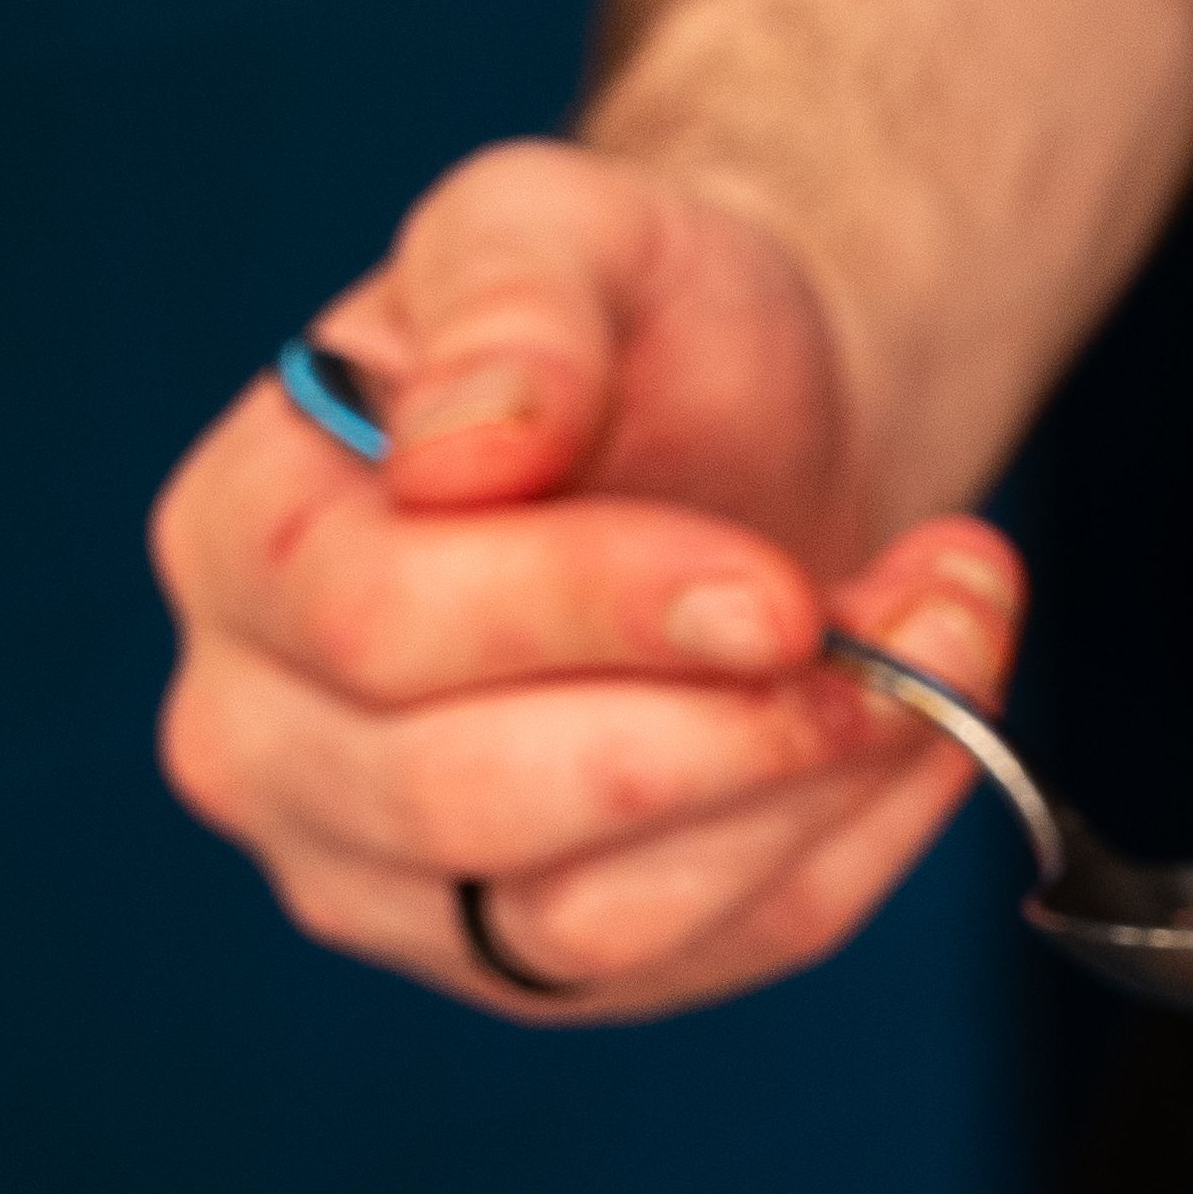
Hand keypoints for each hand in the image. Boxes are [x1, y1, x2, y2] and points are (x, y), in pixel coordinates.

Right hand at [153, 138, 1025, 1017]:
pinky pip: (700, 958)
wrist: (726, 432)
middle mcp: (262, 740)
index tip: (779, 590)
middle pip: (466, 803)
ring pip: (592, 922)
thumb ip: (515, 299)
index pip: (380, 627)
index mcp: (237, 543)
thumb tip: (465, 449)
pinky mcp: (526, 968)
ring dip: (815, 792)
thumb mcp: (570, 226)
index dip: (593, 613)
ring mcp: (384, 882)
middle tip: (934, 617)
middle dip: (729, 726)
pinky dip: (847, 848)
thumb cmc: (624, 328)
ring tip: (955, 641)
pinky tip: (928, 728)